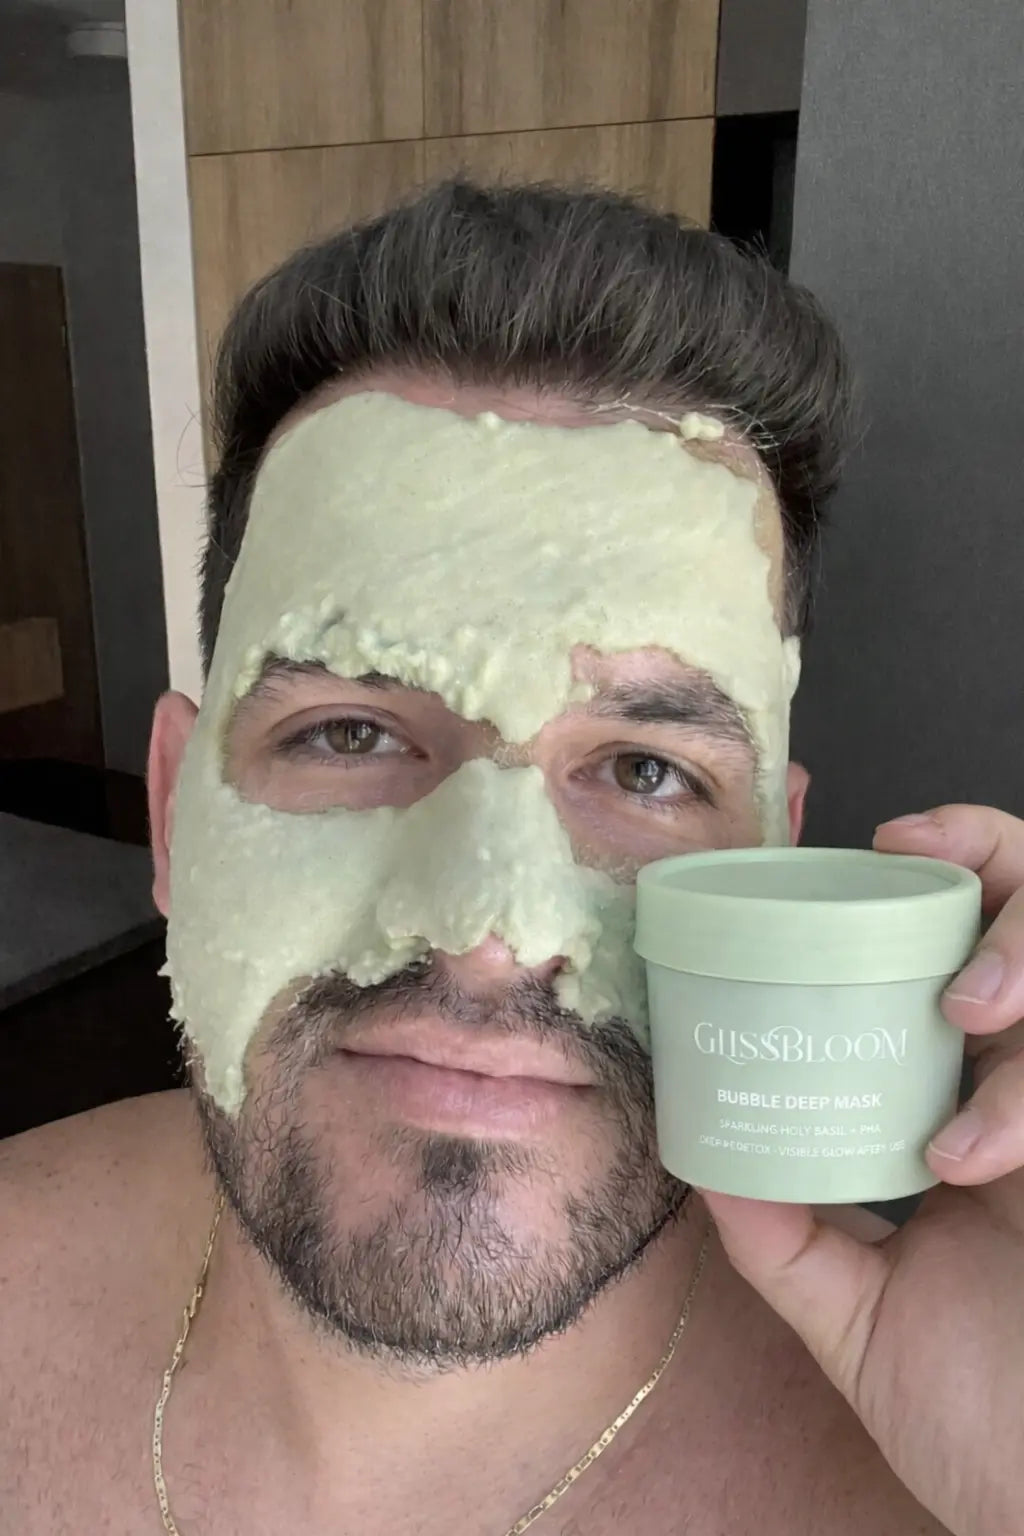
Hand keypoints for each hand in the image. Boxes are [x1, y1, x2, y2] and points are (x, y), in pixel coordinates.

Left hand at [699, 805, 1023, 1535]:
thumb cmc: (984, 1428)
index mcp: (985, 1119)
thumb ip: (791, 1244)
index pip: (976, 959)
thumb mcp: (862, 1323)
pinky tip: (977, 1153)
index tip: (877, 837)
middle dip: (1002, 871)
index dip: (950, 875)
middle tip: (927, 865)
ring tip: (965, 1008)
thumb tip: (707, 1166)